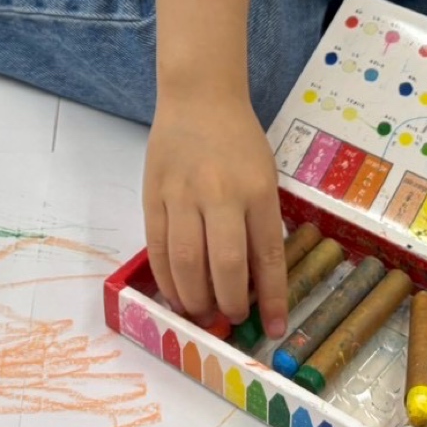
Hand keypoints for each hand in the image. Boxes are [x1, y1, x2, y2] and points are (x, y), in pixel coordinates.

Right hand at [143, 96, 289, 333]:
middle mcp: (221, 195)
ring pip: (186, 262)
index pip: (267, 257)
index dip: (271, 299)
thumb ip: (261, 222)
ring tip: (201, 314)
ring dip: (194, 298)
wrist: (199, 97)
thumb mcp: (265, 177)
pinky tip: (175, 294)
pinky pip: (158, 246)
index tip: (272, 328)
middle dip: (228, 304)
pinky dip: (166, 278)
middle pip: (224, 266)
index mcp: (258, 191)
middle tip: (229, 318)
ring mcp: (183, 195)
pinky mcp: (153, 195)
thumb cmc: (239, 140)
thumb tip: (255, 280)